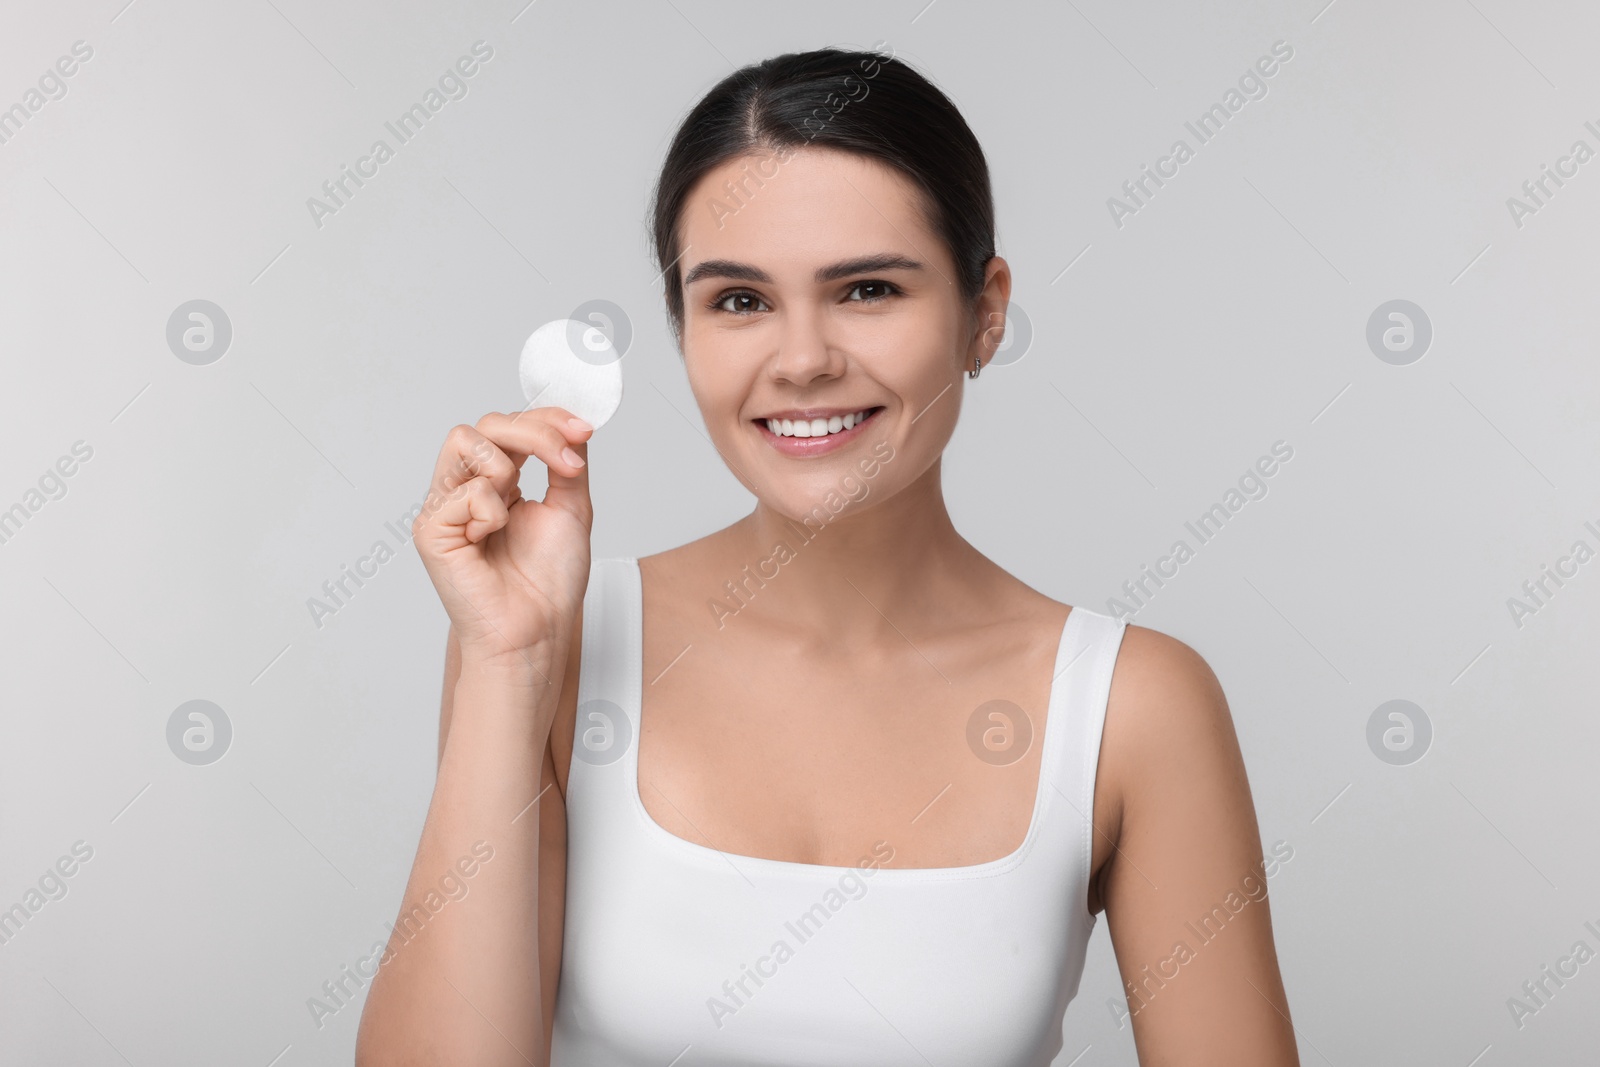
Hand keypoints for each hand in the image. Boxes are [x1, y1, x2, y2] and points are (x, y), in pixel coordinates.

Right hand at [411, 408, 593, 675]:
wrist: (536, 631)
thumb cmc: (549, 584)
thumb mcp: (571, 509)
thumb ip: (567, 463)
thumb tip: (572, 424)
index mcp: (499, 482)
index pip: (512, 426)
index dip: (548, 418)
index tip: (584, 430)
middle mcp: (468, 488)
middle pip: (487, 423)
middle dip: (535, 433)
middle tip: (567, 462)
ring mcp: (446, 507)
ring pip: (462, 440)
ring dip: (505, 466)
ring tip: (516, 508)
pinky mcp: (431, 530)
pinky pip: (463, 491)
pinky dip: (490, 511)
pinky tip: (491, 540)